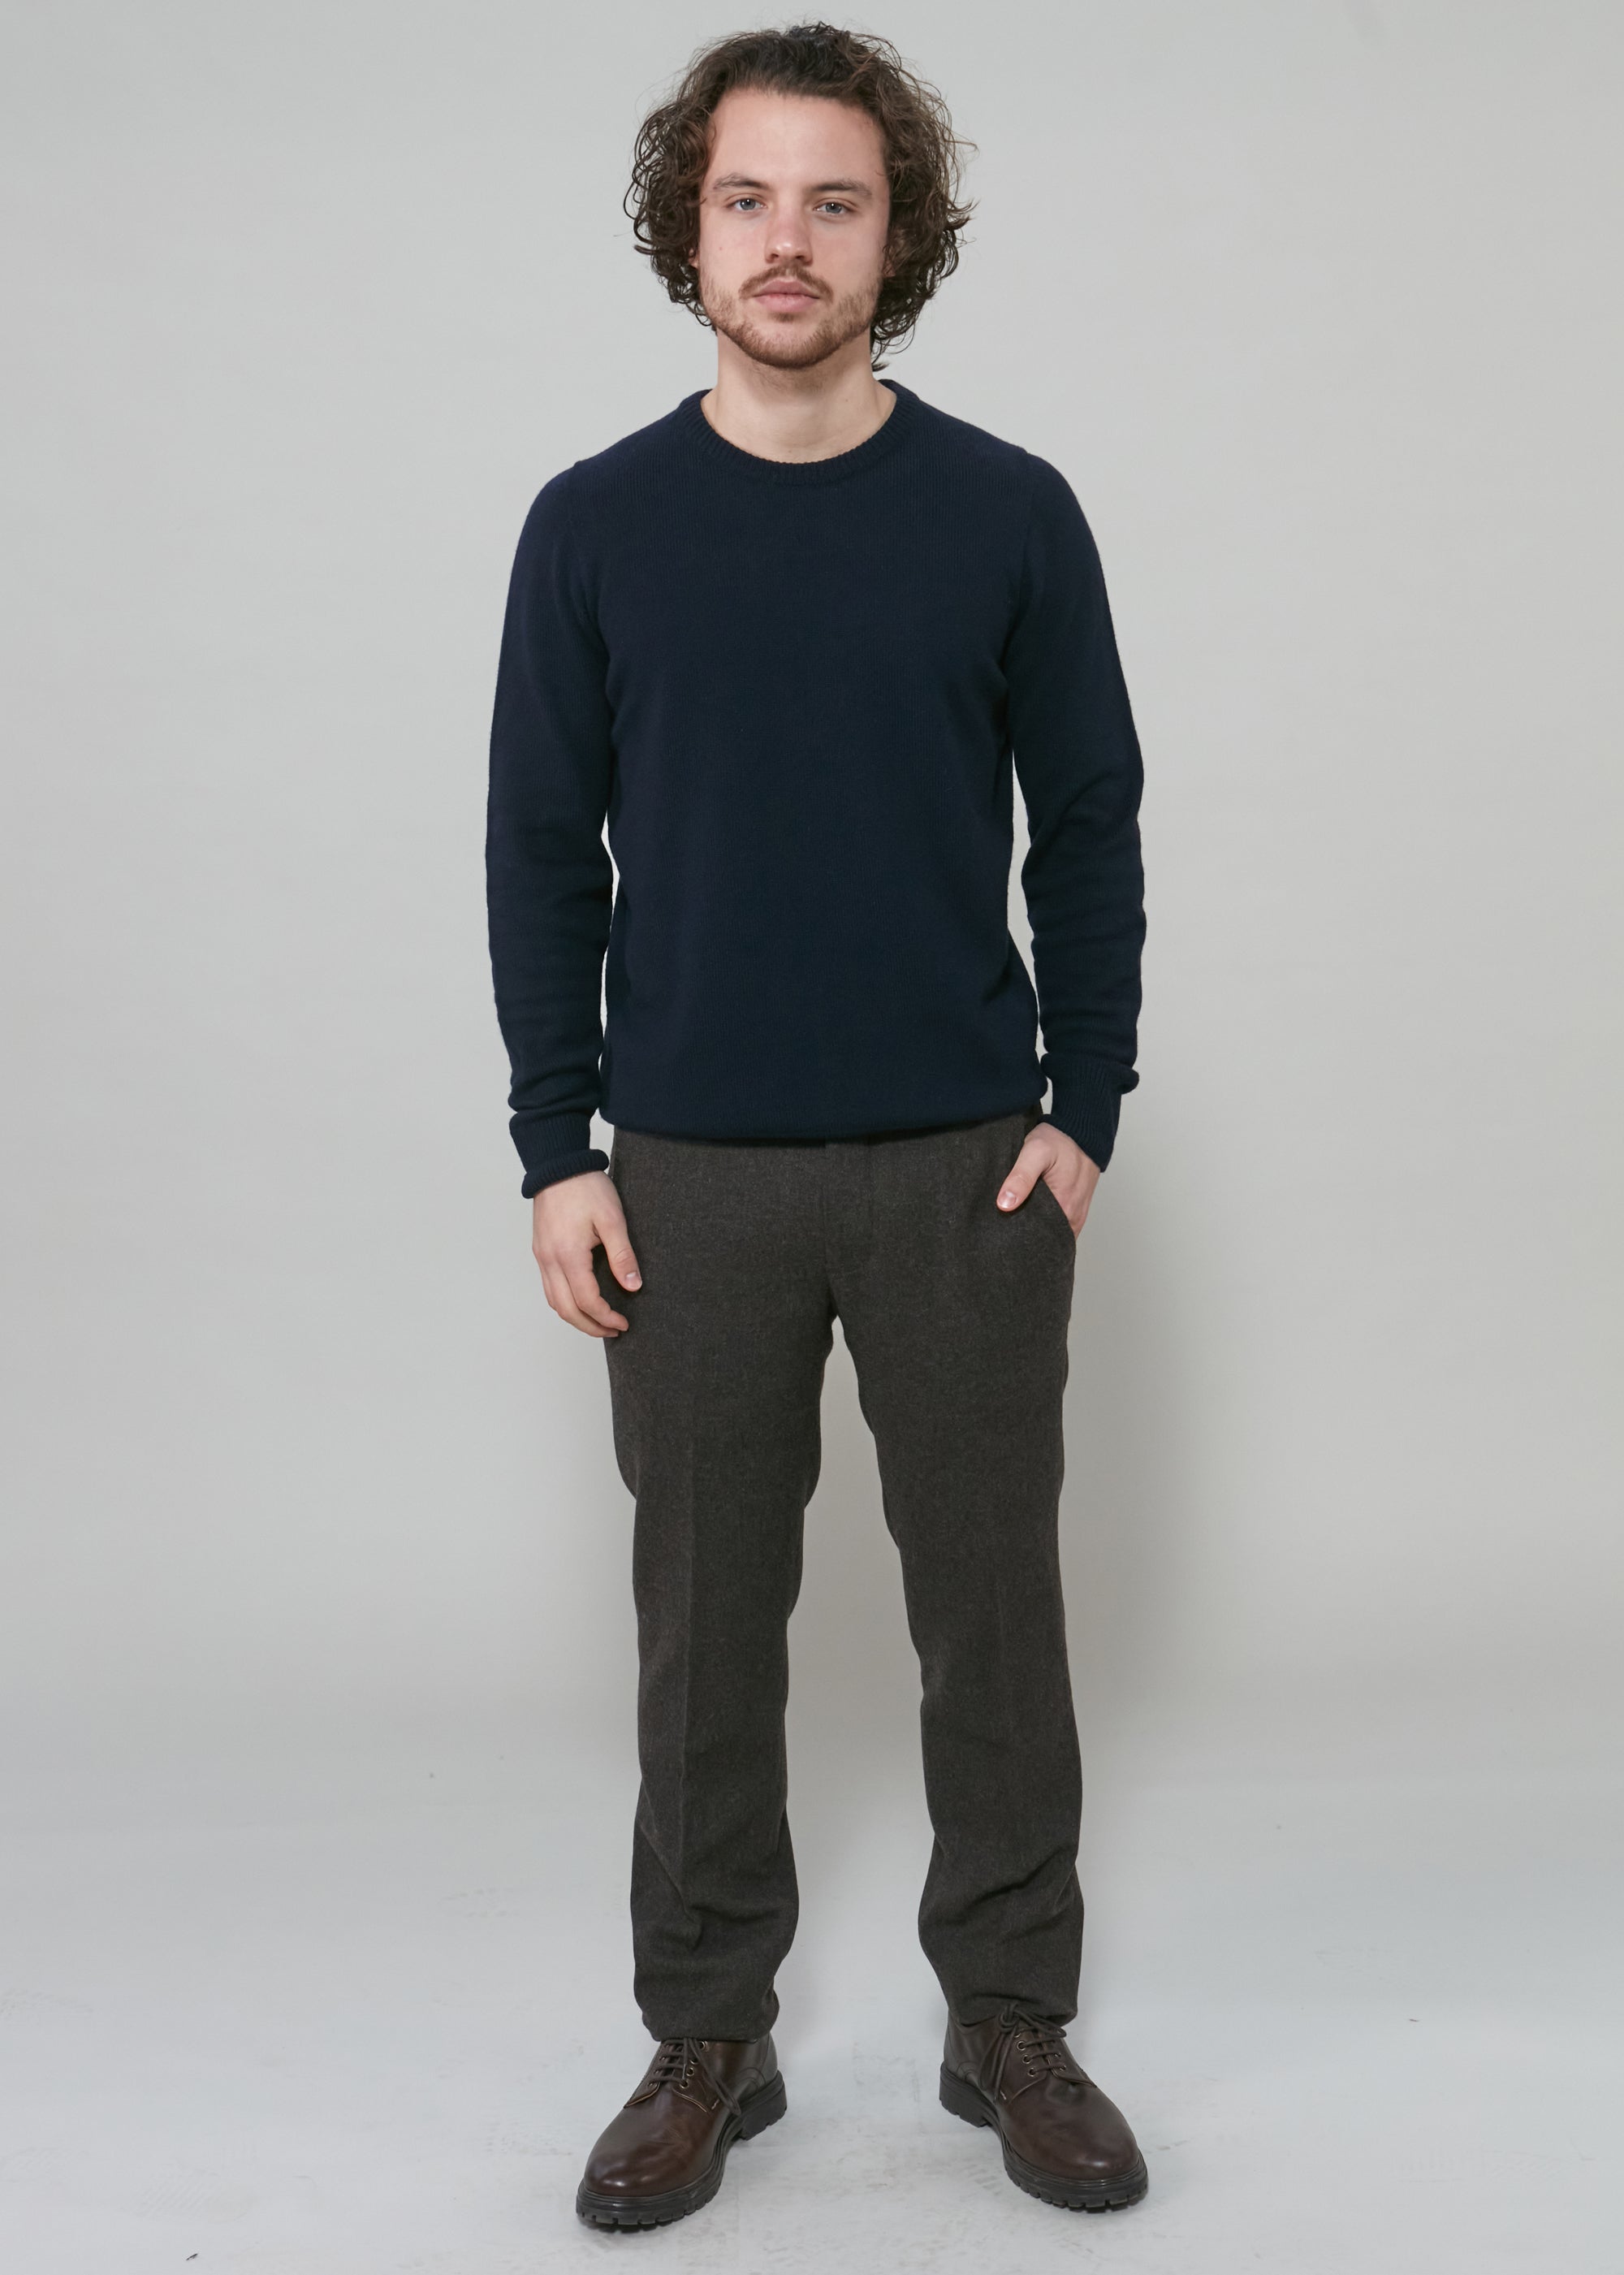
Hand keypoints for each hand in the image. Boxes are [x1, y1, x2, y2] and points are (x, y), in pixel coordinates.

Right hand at [531, 1169, 641, 1337]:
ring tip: (598, 1322)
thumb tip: (632, 1286)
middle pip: (566, 1310)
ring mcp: (542, 1256)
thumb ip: (622, 1255)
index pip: (586, 1301)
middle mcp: (550, 1260)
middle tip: (613, 1331)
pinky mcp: (541, 1250)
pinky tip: (581, 1301)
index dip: (606, 1317)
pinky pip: (549, 1287)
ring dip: (575, 1317)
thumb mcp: (613, 1219)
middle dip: (590, 1326)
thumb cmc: (586, 1188)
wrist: (559, 1165)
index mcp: (568, 1255)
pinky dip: (564, 1302)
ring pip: (554, 1302)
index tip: (623, 1322)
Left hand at [996, 1123, 1099, 1237]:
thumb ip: (1020, 1178)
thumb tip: (1004, 1204)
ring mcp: (1076, 1214)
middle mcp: (1073, 1217)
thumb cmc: (1060, 1140)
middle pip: (1045, 1237)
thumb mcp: (1035, 1152)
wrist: (1083, 1130)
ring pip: (1051, 1232)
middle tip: (1005, 1228)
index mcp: (1065, 1209)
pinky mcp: (1076, 1208)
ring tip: (1015, 1221)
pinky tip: (1030, 1212)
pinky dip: (1044, 1221)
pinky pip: (1058, 1224)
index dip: (1019, 1239)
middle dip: (1025, 1236)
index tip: (1003, 1234)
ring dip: (1035, 1228)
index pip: (1038, 1238)